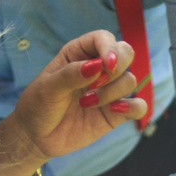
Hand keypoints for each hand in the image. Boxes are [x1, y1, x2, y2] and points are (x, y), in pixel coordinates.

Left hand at [5, 30, 146, 162]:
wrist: (37, 136)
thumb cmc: (38, 105)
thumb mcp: (47, 88)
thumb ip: (70, 75)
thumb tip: (98, 65)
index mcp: (79, 53)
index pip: (104, 38)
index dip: (110, 48)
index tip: (107, 65)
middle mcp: (98, 68)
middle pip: (126, 53)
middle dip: (116, 68)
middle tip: (95, 84)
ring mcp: (108, 90)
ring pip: (130, 80)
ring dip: (112, 92)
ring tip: (87, 103)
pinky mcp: (116, 112)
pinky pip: (138, 106)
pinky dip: (133, 107)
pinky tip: (113, 111)